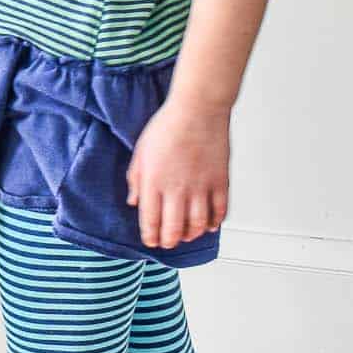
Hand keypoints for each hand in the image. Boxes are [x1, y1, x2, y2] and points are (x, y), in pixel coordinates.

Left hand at [126, 101, 230, 248]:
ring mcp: (200, 187)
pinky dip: (214, 222)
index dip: (150, 236)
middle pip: (174, 228)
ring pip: (197, 225)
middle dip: (169, 240)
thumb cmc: (167, 125)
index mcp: (154, 181)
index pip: (150, 220)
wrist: (198, 109)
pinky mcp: (220, 182)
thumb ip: (136, 179)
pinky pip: (219, 211)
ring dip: (191, 234)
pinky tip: (209, 224)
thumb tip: (133, 201)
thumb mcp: (141, 151)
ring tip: (187, 235)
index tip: (150, 241)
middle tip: (168, 242)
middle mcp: (177, 188)